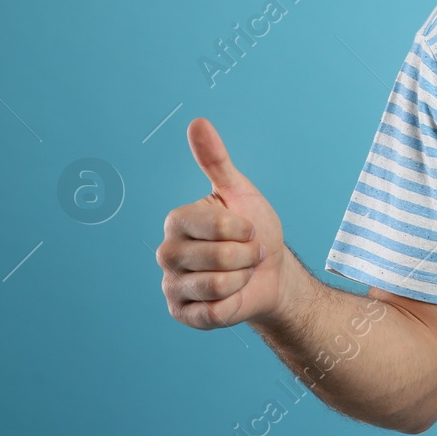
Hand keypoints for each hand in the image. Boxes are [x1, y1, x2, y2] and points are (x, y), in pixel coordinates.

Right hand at [156, 118, 288, 329]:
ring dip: (243, 278)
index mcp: (177, 220)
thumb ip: (216, 160)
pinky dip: (235, 302)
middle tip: (247, 253)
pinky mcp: (181, 314)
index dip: (243, 228)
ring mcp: (171, 285)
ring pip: (218, 285)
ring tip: (240, 272)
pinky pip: (215, 311)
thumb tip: (198, 122)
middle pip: (218, 257)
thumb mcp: (240, 192)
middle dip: (247, 255)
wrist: (269, 273)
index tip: (249, 228)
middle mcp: (167, 252)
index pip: (214, 223)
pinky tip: (231, 295)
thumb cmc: (254, 230)